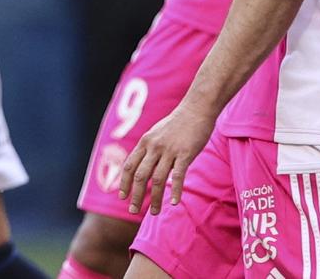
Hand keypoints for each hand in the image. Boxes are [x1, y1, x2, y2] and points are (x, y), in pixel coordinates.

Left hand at [117, 100, 214, 215]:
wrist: (197, 108)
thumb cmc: (178, 122)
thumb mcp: (157, 132)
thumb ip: (150, 148)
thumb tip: (143, 164)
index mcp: (146, 142)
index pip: (129, 166)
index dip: (124, 183)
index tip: (122, 197)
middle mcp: (154, 147)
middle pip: (140, 176)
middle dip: (135, 196)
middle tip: (132, 211)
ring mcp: (169, 150)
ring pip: (157, 180)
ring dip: (154, 199)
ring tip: (154, 212)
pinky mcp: (185, 153)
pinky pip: (178, 176)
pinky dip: (175, 191)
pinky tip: (174, 203)